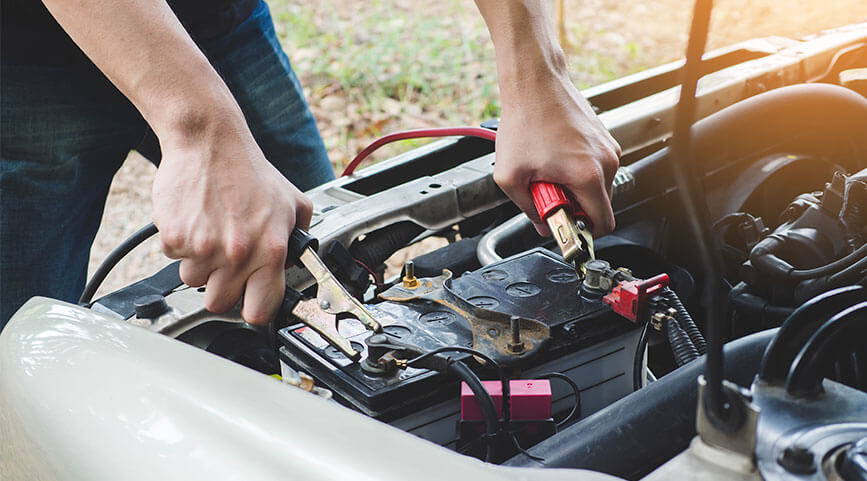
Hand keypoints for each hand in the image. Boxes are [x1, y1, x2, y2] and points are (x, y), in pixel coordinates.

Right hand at [151, 116, 312, 324]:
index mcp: (271, 251)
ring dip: (200, 264)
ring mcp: (204, 248)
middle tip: (225, 261)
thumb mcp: (291, 202)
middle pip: (219, 303)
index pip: (259, 310)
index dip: (253, 309)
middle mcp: (238, 254)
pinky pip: (174, 258)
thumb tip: (303, 262)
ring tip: (211, 232)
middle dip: (221, 286)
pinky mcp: (175, 237)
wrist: (210, 143)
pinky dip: (181, 244)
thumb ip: (300, 236)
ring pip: (193, 282)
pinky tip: (195, 220)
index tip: (249, 302)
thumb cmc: (249, 171)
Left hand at [493, 74, 620, 237]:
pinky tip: (554, 157)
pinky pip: (595, 167)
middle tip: (547, 192)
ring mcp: (608, 148)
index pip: (603, 225)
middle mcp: (606, 161)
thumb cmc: (524, 121)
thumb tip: (541, 223)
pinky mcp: (603, 138)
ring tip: (548, 171)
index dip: (583, 233)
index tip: (565, 226)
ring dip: (574, 187)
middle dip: (574, 207)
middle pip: (600, 206)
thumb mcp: (510, 177)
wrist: (534, 82)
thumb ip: (528, 209)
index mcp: (588, 176)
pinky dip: (577, 170)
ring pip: (597, 186)